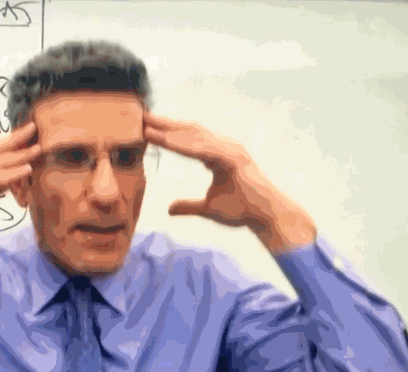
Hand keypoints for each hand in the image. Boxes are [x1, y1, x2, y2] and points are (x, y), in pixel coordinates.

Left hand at [143, 111, 277, 227]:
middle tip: (142, 117)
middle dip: (165, 124)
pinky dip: (186, 145)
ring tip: (149, 126)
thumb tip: (169, 209)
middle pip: (189, 131)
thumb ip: (188, 206)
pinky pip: (206, 149)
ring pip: (196, 136)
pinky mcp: (235, 158)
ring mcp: (231, 150)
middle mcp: (224, 147)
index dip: (166, 134)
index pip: (187, 141)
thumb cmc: (241, 211)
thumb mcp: (207, 209)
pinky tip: (168, 141)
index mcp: (217, 155)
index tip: (145, 130)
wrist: (265, 218)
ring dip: (171, 131)